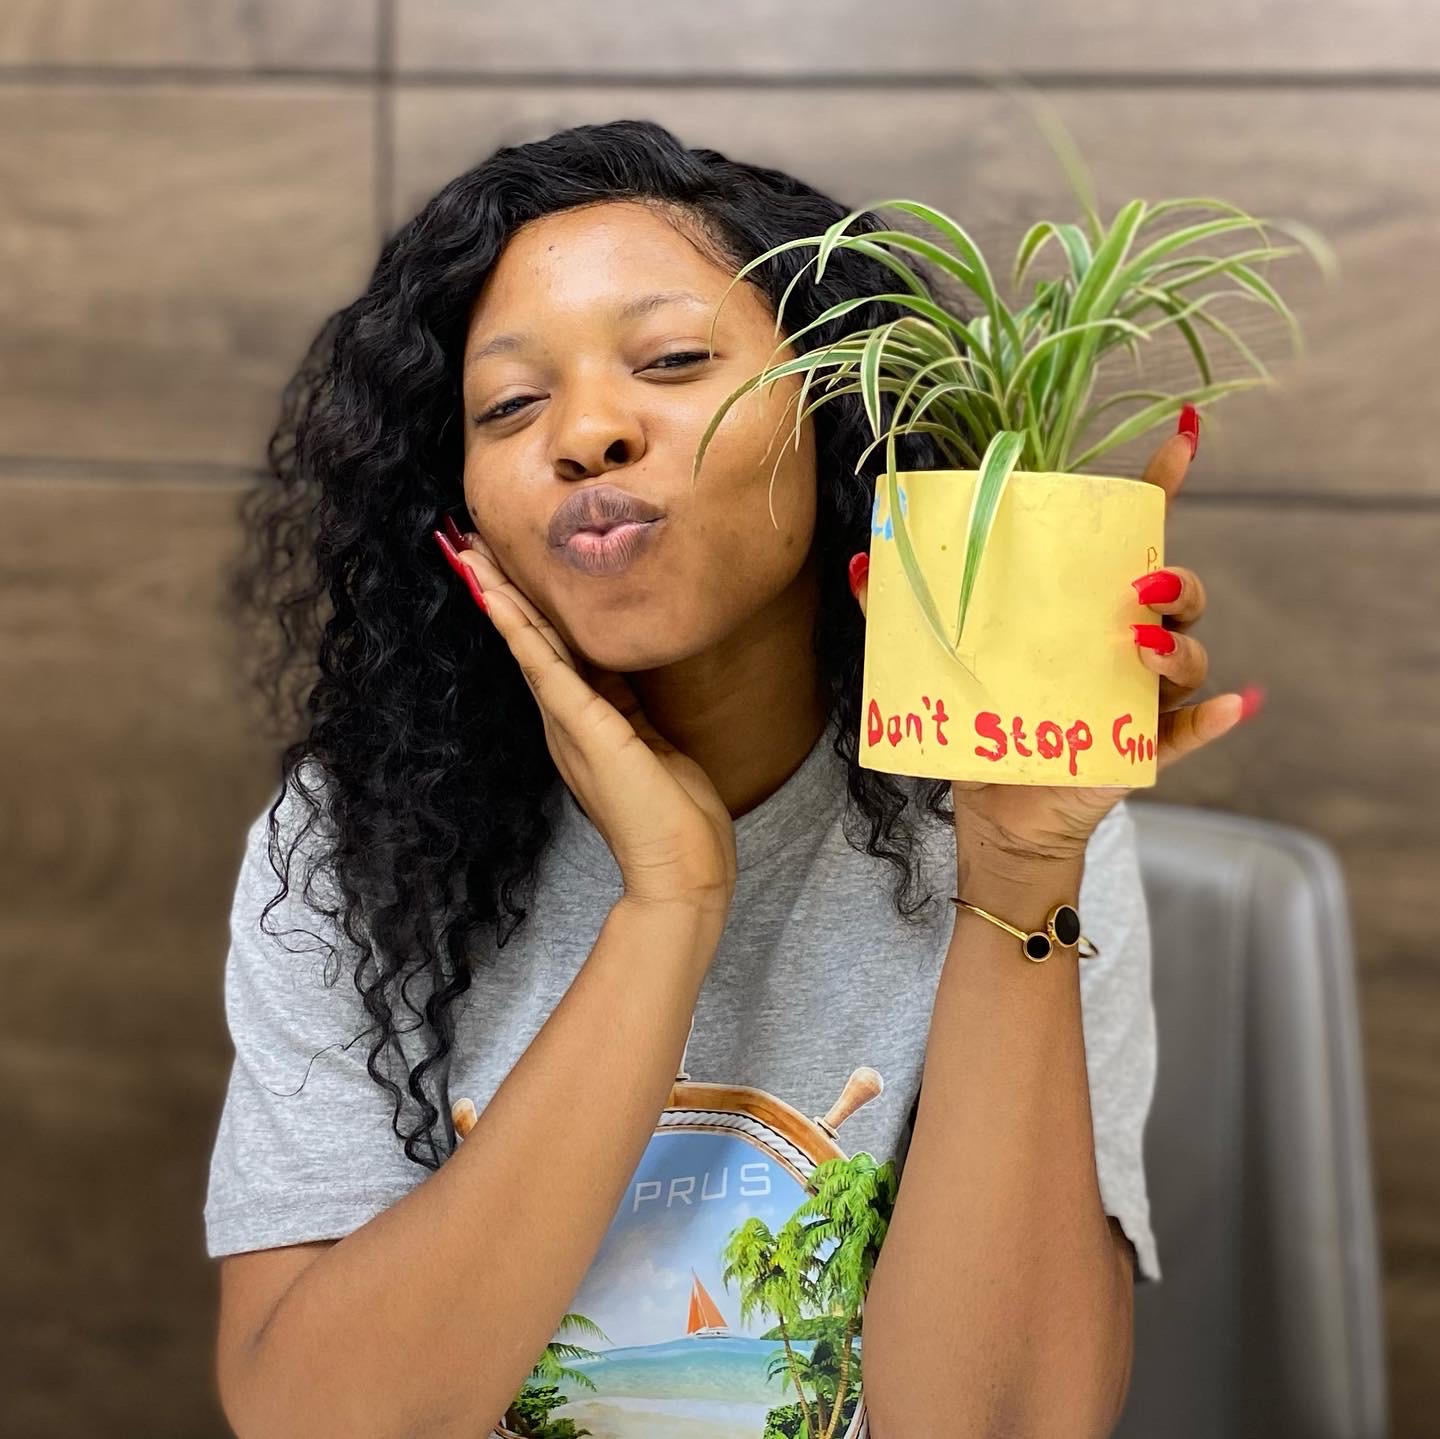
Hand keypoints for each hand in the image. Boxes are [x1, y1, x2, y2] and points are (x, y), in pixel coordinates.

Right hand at [432, 524, 737, 912]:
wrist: (682, 872)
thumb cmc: (677, 821)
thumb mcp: (651, 750)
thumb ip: (631, 716)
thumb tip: (624, 685)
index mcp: (583, 725)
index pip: (551, 653)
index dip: (528, 609)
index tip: (504, 568)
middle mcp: (566, 722)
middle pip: (530, 642)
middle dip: (500, 591)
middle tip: (467, 544)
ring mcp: (571, 725)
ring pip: (529, 646)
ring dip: (499, 597)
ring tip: (469, 554)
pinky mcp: (586, 729)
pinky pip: (546, 668)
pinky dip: (521, 631)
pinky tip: (497, 597)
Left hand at [848, 407, 1260, 867]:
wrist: (997, 809)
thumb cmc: (982, 723)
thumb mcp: (940, 663)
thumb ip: (904, 616)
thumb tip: (862, 563)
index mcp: (1084, 608)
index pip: (1133, 537)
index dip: (1161, 485)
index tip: (1180, 438)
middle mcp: (1127, 644)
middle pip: (1178, 595)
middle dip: (1175, 581)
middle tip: (1140, 585)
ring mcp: (1141, 696)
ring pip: (1190, 657)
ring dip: (1181, 646)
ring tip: (1142, 643)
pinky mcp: (1146, 748)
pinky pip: (1193, 731)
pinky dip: (1217, 719)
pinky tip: (1236, 704)